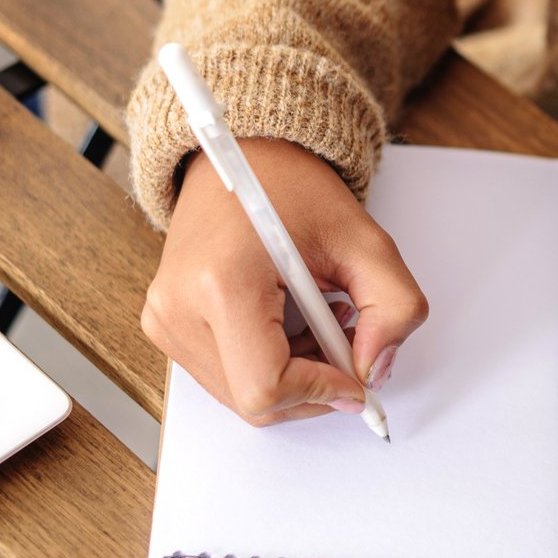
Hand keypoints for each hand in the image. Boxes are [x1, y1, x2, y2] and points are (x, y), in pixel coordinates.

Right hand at [141, 138, 427, 425]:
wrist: (246, 157)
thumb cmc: (295, 190)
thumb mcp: (366, 241)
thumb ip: (393, 308)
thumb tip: (374, 371)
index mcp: (221, 283)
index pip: (266, 387)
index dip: (321, 392)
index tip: (356, 376)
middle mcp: (178, 306)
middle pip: (254, 401)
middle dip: (312, 384)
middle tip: (345, 335)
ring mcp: (164, 319)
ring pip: (242, 395)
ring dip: (293, 374)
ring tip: (318, 318)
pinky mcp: (164, 324)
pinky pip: (226, 375)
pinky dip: (269, 363)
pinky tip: (290, 322)